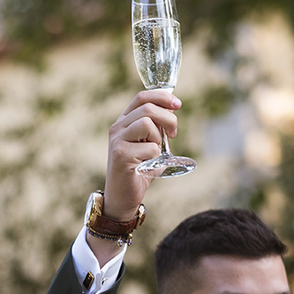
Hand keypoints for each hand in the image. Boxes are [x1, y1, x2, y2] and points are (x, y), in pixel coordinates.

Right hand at [104, 89, 179, 218]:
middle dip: (168, 119)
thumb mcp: (149, 145)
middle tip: (172, 134)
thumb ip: (157, 128)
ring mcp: (117, 141)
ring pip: (147, 123)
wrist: (123, 197)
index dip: (162, 96)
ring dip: (158, 138)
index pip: (141, 97)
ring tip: (154, 152)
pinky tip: (147, 165)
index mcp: (123, 122)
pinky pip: (150, 147)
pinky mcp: (121, 155)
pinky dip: (155, 157)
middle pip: (147, 108)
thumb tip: (171, 110)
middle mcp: (117, 128)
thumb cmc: (139, 171)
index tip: (177, 105)